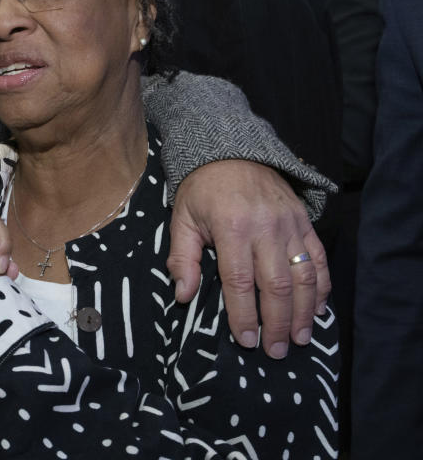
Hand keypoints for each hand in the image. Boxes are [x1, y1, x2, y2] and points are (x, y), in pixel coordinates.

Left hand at [167, 160, 328, 358]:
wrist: (230, 150)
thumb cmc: (202, 190)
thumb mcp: (182, 218)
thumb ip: (181, 257)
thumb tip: (183, 295)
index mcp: (231, 228)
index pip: (240, 282)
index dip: (245, 315)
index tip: (247, 341)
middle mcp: (265, 228)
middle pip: (276, 285)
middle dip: (277, 322)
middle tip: (276, 351)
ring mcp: (289, 224)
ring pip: (303, 276)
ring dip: (303, 312)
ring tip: (299, 339)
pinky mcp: (303, 221)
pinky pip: (318, 258)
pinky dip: (321, 286)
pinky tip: (316, 309)